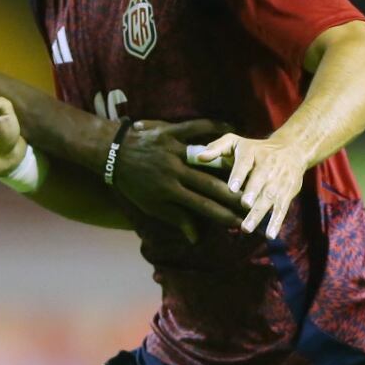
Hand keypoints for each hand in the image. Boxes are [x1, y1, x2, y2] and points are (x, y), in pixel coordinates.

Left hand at [109, 118, 245, 235]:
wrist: (112, 153)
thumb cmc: (132, 183)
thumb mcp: (151, 205)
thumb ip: (176, 218)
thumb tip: (195, 238)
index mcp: (169, 192)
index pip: (202, 206)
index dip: (222, 215)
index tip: (240, 222)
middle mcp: (174, 172)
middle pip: (209, 185)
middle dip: (233, 195)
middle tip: (253, 201)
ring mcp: (173, 150)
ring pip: (207, 160)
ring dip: (229, 163)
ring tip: (248, 167)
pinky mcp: (170, 131)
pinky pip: (195, 127)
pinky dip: (213, 126)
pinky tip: (230, 127)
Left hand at [194, 131, 306, 239]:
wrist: (292, 150)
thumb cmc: (256, 149)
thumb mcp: (236, 142)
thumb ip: (217, 148)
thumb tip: (199, 157)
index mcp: (252, 153)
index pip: (245, 163)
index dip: (239, 175)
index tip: (232, 188)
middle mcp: (267, 166)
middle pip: (260, 181)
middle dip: (253, 193)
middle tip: (244, 205)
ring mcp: (278, 181)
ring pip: (270, 197)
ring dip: (259, 213)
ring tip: (247, 228)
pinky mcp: (287, 193)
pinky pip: (282, 208)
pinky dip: (277, 222)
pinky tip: (270, 235)